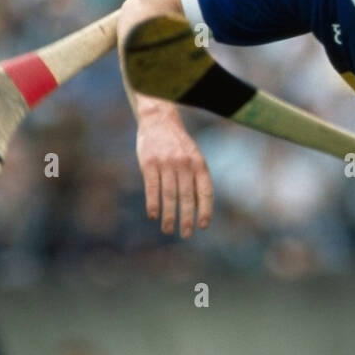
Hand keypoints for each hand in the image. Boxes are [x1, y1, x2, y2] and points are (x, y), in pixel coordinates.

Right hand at [136, 108, 213, 236]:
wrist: (159, 120)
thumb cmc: (178, 144)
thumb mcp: (193, 157)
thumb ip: (196, 179)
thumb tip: (197, 207)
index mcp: (199, 163)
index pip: (205, 191)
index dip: (205, 210)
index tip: (203, 226)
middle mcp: (185, 164)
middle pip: (187, 197)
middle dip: (187, 218)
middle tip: (186, 234)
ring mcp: (166, 163)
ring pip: (169, 195)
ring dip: (169, 215)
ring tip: (168, 230)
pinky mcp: (149, 163)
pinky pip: (152, 187)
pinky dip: (153, 203)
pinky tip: (153, 215)